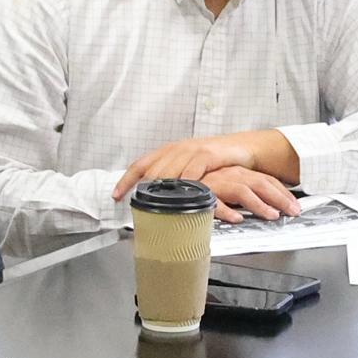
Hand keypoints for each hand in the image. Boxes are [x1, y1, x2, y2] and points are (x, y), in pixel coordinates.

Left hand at [114, 128, 302, 196]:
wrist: (241, 149)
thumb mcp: (188, 166)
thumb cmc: (213, 161)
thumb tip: (150, 196)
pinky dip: (186, 186)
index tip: (116, 197)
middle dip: (143, 191)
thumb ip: (171, 178)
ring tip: (155, 208)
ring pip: (169, 174)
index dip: (126, 181)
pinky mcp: (207, 155)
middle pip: (152, 172)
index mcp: (167, 152)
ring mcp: (191, 151)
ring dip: (161, 192)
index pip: (140, 165)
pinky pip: (193, 173)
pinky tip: (181, 199)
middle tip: (138, 209)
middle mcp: (176, 150)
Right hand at [200, 163, 300, 223]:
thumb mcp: (229, 186)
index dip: (283, 193)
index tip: (295, 206)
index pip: (267, 180)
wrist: (177, 178)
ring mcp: (217, 183)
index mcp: (239, 173)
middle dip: (279, 198)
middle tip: (292, 212)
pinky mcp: (202, 193)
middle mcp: (231, 175)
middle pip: (260, 184)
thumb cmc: (204, 185)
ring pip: (243, 191)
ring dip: (259, 204)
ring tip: (271, 216)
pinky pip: (216, 202)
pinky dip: (227, 211)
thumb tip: (268, 207)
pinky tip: (237, 219)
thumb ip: (246, 195)